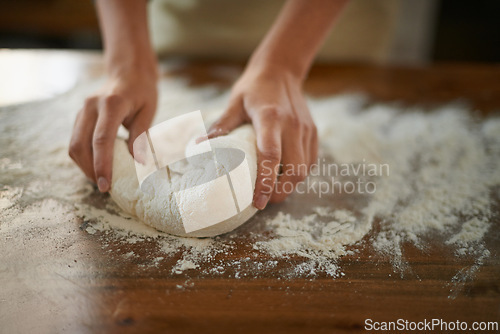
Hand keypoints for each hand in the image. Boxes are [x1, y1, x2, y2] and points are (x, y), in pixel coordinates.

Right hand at [69, 69, 157, 191]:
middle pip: (80, 145)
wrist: (129, 71)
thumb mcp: (149, 110)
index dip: (102, 164)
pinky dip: (84, 157)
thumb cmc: (142, 91)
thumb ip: (141, 135)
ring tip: (101, 179)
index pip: (101, 140)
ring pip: (73, 144)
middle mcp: (92, 106)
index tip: (106, 184)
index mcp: (112, 104)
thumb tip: (138, 162)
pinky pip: (76, 140)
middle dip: (90, 170)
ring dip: (85, 166)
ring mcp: (83, 110)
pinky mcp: (80, 116)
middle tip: (105, 187)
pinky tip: (97, 166)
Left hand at [206, 65, 317, 208]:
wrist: (281, 69)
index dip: (264, 183)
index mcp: (271, 118)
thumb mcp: (235, 103)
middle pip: (294, 170)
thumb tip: (199, 148)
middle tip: (263, 201)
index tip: (256, 202)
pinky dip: (298, 174)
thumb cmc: (254, 88)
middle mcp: (293, 125)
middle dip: (280, 192)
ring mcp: (306, 129)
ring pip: (304, 169)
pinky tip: (283, 176)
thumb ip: (221, 126)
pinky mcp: (313, 132)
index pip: (271, 156)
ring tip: (272, 191)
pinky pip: (310, 161)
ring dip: (289, 185)